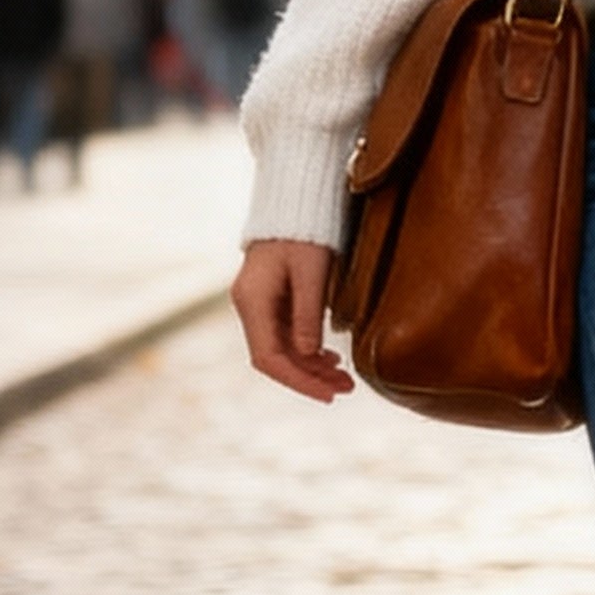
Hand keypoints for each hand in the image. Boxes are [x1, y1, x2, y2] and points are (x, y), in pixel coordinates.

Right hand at [234, 239, 354, 400]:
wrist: (296, 199)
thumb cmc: (306, 230)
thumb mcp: (311, 271)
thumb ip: (307, 313)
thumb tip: (310, 354)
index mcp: (252, 301)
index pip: (269, 358)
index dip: (298, 381)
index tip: (328, 395)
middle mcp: (249, 305)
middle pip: (274, 357)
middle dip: (308, 377)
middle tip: (346, 389)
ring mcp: (259, 303)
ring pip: (282, 348)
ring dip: (311, 366)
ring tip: (344, 378)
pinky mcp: (271, 298)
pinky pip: (286, 333)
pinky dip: (307, 349)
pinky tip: (329, 357)